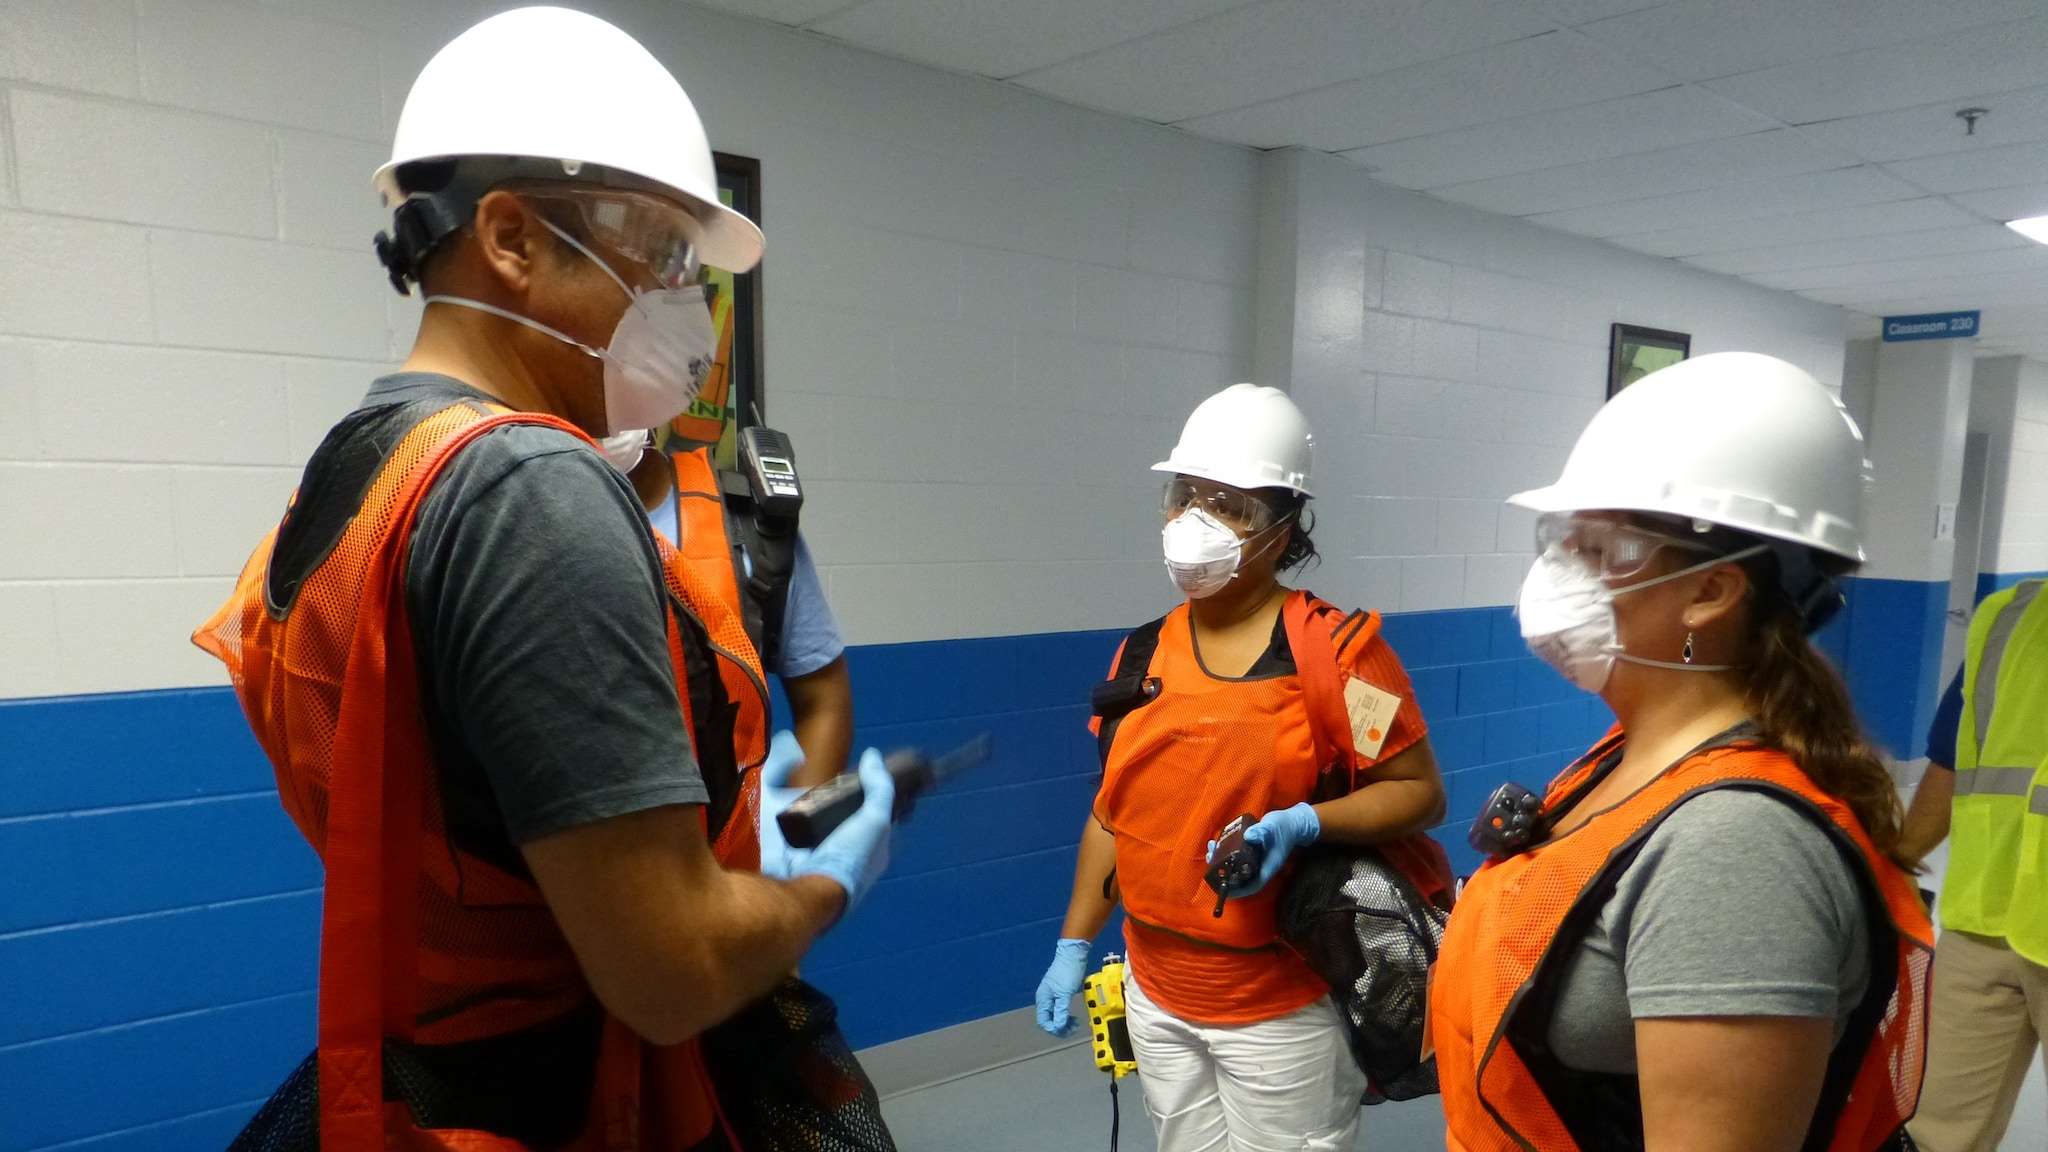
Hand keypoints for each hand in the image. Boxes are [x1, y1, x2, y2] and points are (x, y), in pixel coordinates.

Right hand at [758, 732, 895, 914]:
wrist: (812, 888)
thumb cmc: (851, 855)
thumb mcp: (875, 818)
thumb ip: (879, 788)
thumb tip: (873, 756)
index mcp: (876, 852)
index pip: (879, 820)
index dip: (873, 800)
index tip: (862, 779)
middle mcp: (853, 860)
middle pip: (850, 824)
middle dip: (844, 806)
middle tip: (834, 783)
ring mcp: (826, 862)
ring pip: (826, 830)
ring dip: (821, 814)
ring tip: (814, 790)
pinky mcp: (801, 862)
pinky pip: (802, 836)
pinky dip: (800, 823)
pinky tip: (796, 807)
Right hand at [1035, 938, 1091, 1036]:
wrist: (1073, 955)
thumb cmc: (1067, 973)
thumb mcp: (1065, 993)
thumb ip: (1061, 1011)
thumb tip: (1059, 1027)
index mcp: (1043, 999)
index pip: (1043, 1021)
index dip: (1054, 1029)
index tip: (1067, 1030)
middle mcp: (1045, 999)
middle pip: (1049, 1020)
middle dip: (1061, 1027)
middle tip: (1075, 1027)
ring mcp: (1052, 997)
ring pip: (1055, 1016)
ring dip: (1064, 1022)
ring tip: (1076, 1022)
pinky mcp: (1059, 994)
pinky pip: (1060, 1010)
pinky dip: (1067, 1015)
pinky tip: (1074, 1016)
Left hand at [1208, 802, 1319, 897]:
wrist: (1292, 822)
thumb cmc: (1284, 826)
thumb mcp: (1272, 827)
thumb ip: (1262, 831)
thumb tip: (1248, 836)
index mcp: (1267, 867)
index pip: (1251, 885)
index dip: (1237, 890)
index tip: (1223, 888)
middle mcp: (1259, 867)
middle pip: (1240, 878)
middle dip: (1223, 873)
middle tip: (1211, 860)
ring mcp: (1254, 860)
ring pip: (1236, 867)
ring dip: (1221, 861)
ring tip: (1211, 848)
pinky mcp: (1250, 852)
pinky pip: (1236, 857)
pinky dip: (1225, 852)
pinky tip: (1217, 842)